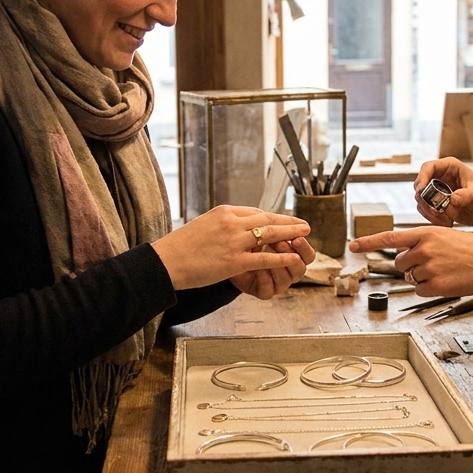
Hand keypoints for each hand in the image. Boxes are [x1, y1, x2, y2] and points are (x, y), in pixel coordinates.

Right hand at [152, 205, 312, 290]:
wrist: (167, 261)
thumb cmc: (181, 246)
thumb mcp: (203, 225)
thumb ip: (222, 224)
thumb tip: (234, 226)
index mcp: (224, 212)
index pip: (255, 212)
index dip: (271, 218)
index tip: (281, 221)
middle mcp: (232, 222)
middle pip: (267, 218)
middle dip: (288, 220)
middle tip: (303, 223)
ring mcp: (234, 241)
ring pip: (270, 234)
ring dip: (291, 233)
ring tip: (305, 233)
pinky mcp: (234, 261)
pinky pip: (265, 257)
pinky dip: (282, 256)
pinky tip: (293, 257)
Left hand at [229, 235, 315, 298]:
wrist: (230, 259)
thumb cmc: (250, 243)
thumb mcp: (263, 233)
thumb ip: (276, 229)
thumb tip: (285, 220)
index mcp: (294, 257)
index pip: (308, 256)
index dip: (304, 247)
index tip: (298, 235)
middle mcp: (289, 272)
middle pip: (301, 269)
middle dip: (292, 254)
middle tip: (282, 242)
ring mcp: (277, 284)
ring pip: (286, 280)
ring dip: (278, 264)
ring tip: (268, 249)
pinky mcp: (264, 292)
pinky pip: (268, 290)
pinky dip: (264, 277)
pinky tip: (257, 267)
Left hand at [348, 226, 472, 298]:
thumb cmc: (471, 249)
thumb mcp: (445, 235)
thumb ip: (421, 242)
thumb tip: (402, 259)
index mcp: (426, 232)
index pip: (389, 237)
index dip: (368, 242)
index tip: (353, 246)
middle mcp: (424, 249)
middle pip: (399, 263)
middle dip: (409, 266)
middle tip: (431, 264)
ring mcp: (429, 268)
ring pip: (409, 278)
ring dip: (421, 277)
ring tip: (443, 271)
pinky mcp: (435, 286)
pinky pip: (419, 291)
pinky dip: (428, 290)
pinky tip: (445, 281)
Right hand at [413, 157, 472, 231]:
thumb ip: (466, 195)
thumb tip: (452, 199)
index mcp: (450, 167)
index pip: (428, 167)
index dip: (421, 177)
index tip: (420, 191)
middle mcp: (440, 177)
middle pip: (420, 185)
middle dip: (425, 200)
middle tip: (436, 212)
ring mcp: (436, 192)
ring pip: (421, 201)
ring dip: (430, 212)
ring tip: (447, 220)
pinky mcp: (436, 205)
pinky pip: (426, 211)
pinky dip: (433, 219)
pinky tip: (448, 223)